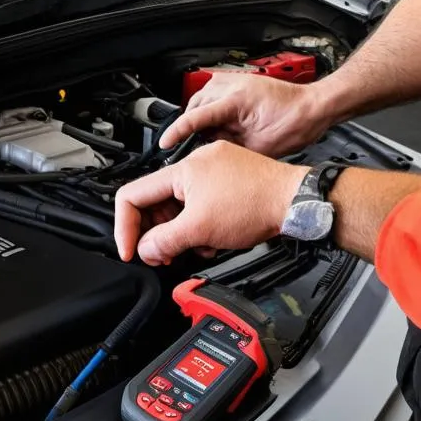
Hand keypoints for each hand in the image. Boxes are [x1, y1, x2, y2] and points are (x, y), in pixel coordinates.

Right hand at [114, 140, 305, 264]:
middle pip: (156, 204)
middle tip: (164, 255)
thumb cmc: (257, 203)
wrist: (295, 201)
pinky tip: (213, 239)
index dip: (125, 227)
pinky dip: (200, 226)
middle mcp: (195, 164)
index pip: (132, 196)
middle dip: (158, 234)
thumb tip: (146, 250)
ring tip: (197, 247)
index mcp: (181, 169)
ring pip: (178, 208)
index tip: (131, 250)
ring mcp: (212, 172)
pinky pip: (199, 206)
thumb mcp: (199, 229)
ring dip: (181, 234)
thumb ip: (163, 242)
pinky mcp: (228, 181)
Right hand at [159, 72, 329, 155]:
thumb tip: (206, 149)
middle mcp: (231, 84)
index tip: (165, 143)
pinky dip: (207, 109)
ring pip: (199, 99)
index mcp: (236, 99)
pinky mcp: (236, 82)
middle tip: (190, 147)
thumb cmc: (294, 124)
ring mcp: (233, 80)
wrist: (312, 108)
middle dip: (189, 126)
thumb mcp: (257, 146)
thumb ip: (227, 146)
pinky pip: (210, 95)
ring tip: (205, 137)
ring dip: (198, 117)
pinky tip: (214, 124)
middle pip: (194, 106)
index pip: (196, 116)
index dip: (177, 131)